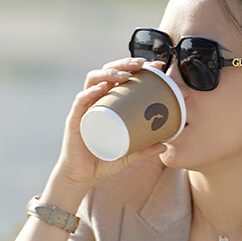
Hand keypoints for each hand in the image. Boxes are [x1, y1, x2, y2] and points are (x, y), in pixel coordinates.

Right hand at [56, 58, 167, 190]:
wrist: (81, 177)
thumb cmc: (102, 161)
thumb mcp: (128, 155)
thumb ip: (144, 149)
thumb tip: (166, 145)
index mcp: (108, 103)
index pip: (122, 77)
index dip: (138, 68)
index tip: (156, 65)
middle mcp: (96, 101)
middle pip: (108, 72)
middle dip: (125, 63)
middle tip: (142, 64)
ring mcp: (85, 108)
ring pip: (93, 80)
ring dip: (109, 72)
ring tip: (124, 74)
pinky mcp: (75, 119)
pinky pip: (81, 101)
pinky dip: (90, 92)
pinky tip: (102, 89)